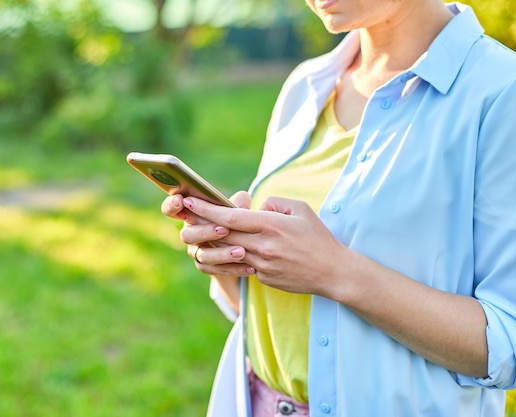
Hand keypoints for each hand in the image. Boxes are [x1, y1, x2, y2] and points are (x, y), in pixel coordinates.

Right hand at [161, 192, 255, 275]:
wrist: (242, 247)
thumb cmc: (235, 219)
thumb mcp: (238, 208)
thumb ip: (238, 202)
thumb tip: (242, 202)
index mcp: (190, 213)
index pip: (171, 208)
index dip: (172, 204)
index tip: (181, 201)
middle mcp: (189, 233)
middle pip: (187, 235)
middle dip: (206, 232)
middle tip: (225, 230)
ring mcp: (196, 251)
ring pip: (203, 255)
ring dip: (222, 254)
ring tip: (242, 252)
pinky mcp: (206, 267)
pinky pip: (216, 270)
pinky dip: (233, 268)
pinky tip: (250, 267)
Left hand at [182, 195, 351, 296]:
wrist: (333, 272)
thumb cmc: (318, 237)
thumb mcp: (301, 210)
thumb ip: (274, 203)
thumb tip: (255, 207)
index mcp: (271, 226)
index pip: (231, 217)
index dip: (206, 210)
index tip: (189, 202)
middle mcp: (263, 246)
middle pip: (222, 235)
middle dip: (200, 223)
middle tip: (183, 214)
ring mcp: (262, 265)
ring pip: (227, 252)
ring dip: (211, 242)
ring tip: (197, 231)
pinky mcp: (263, 278)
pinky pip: (242, 265)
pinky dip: (232, 256)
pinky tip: (225, 248)